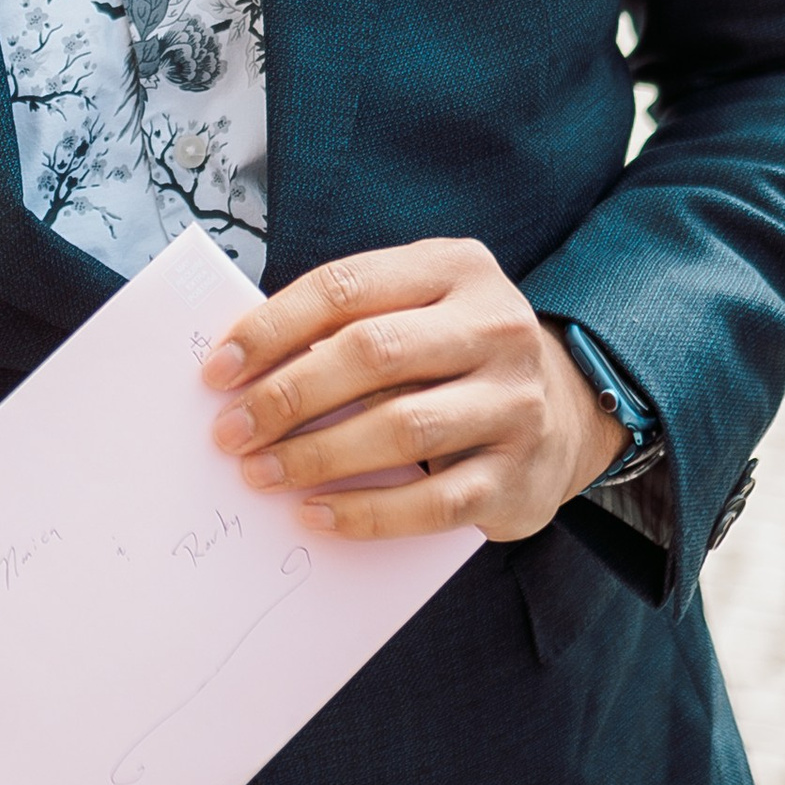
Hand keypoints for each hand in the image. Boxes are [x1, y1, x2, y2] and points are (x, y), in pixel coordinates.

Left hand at [200, 239, 621, 543]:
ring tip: (260, 474)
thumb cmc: (454, 358)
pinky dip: (364, 512)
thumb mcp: (415, 310)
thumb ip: (346, 323)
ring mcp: (516, 403)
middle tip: (230, 432)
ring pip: (401, 428)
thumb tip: (240, 369)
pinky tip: (314, 515)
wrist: (567, 412)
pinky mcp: (520, 476)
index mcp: (456, 269)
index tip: (216, 370)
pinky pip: (431, 503)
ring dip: (315, 456)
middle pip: (372, 354)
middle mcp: (496, 327)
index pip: (345, 287)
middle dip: (286, 396)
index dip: (271, 329)